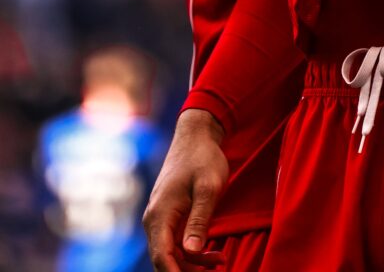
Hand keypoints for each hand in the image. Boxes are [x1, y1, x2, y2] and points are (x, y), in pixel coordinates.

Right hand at [143, 109, 228, 271]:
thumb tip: (191, 251)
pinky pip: (175, 241)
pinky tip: (212, 252)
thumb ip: (200, 219)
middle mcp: (154, 219)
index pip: (162, 257)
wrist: (196, 134)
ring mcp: (160, 217)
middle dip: (189, 270)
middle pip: (165, 259)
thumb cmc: (203, 158)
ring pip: (171, 252)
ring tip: (220, 259)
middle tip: (219, 266)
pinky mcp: (169, 214)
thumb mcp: (208, 187)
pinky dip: (192, 250)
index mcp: (160, 215)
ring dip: (193, 261)